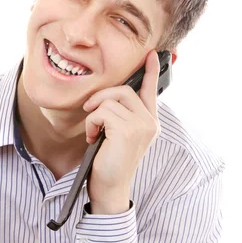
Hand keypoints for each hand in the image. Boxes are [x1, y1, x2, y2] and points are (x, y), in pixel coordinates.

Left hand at [82, 49, 160, 213]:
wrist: (110, 187)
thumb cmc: (109, 163)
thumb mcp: (116, 135)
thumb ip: (120, 116)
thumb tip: (107, 98)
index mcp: (149, 122)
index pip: (151, 91)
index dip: (150, 71)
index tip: (152, 54)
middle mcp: (149, 122)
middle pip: (123, 90)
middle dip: (101, 97)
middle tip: (89, 111)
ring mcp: (141, 126)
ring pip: (110, 100)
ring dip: (94, 115)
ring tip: (94, 133)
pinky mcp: (128, 130)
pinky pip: (102, 111)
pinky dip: (92, 123)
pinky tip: (94, 139)